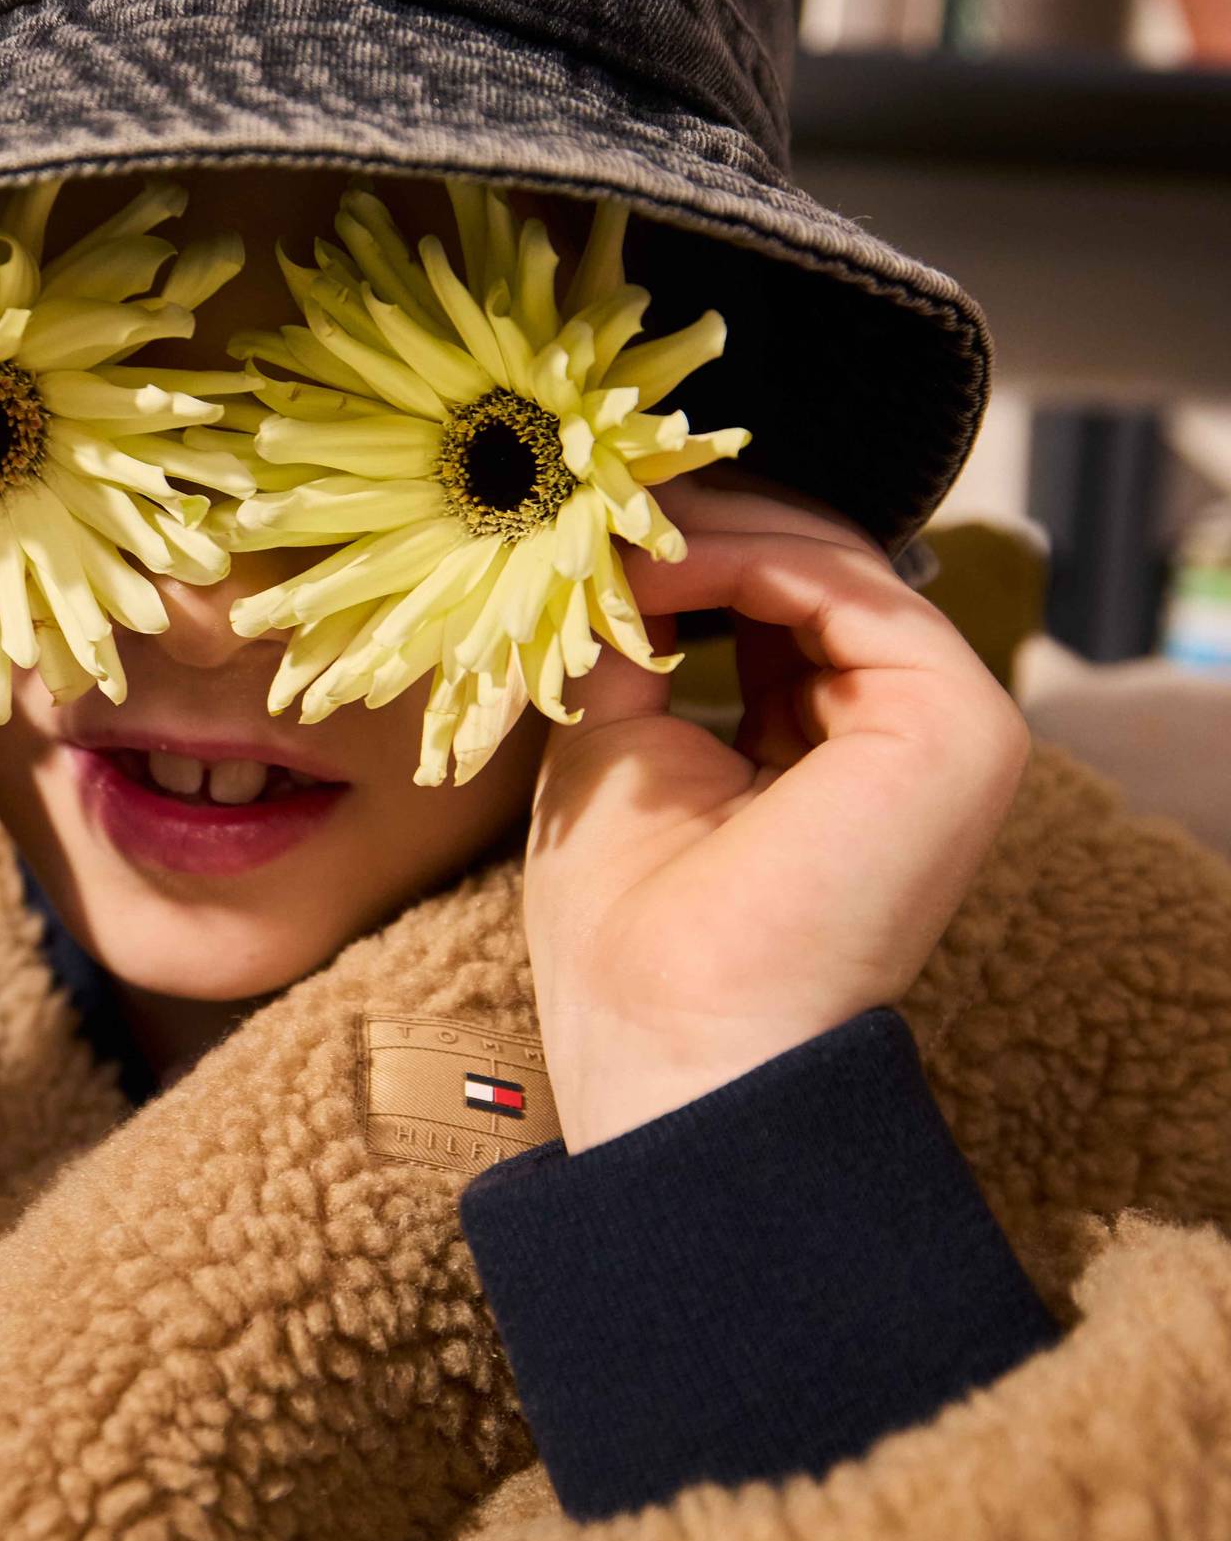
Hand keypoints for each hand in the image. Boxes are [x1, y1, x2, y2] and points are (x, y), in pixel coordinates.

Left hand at [521, 472, 1031, 1151]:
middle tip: (590, 498)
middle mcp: (909, 727)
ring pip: (828, 560)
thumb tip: (611, 532)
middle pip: (812, 567)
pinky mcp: (958, 719)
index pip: (781, 601)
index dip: (686, 549)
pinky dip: (737, 558)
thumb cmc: (634, 932)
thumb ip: (632, 636)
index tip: (583, 524)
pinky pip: (844, 586)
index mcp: (844, 745)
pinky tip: (654, 567)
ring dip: (704, 533)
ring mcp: (950, 719)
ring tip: (607, 534)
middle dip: (696, 523)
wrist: (678, 1042)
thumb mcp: (616, 741)